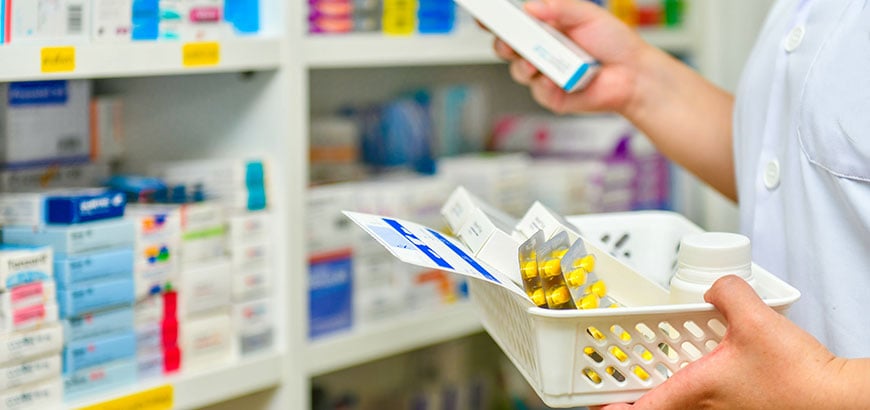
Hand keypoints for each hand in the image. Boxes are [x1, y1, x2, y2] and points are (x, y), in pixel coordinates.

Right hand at [491, 0, 648, 113]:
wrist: (633, 74)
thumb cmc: (613, 43)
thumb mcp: (587, 15)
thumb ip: (558, 8)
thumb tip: (530, 7)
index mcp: (545, 28)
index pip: (512, 24)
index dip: (495, 20)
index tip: (483, 15)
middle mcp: (541, 51)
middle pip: (505, 48)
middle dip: (503, 43)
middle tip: (510, 39)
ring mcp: (544, 75)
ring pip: (518, 70)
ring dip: (524, 64)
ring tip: (537, 60)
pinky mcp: (551, 96)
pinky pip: (538, 90)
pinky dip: (546, 83)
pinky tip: (558, 78)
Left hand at [592, 275, 840, 409]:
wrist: (839, 402)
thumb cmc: (799, 378)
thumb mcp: (755, 318)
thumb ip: (726, 293)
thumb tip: (716, 287)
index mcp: (694, 392)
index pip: (640, 409)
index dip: (611, 407)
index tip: (596, 401)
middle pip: (659, 408)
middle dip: (639, 395)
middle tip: (626, 379)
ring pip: (683, 407)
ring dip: (670, 392)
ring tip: (660, 372)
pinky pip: (707, 406)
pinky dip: (697, 392)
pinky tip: (710, 371)